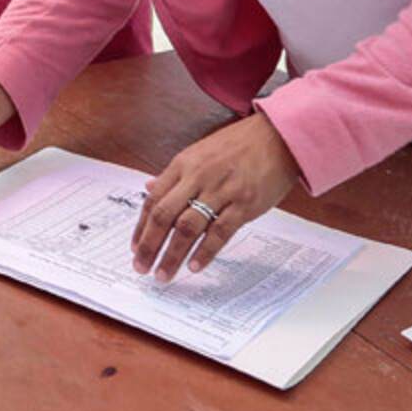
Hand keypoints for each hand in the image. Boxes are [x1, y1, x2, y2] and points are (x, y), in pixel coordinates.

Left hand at [130, 113, 299, 282]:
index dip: (141, 227)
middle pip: (164, 215)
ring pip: (188, 227)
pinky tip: (194, 266)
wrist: (276, 136)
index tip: (135, 248)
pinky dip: (205, 251)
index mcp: (183, 165)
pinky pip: (219, 231)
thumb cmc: (236, 145)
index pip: (153, 200)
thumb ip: (174, 174)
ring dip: (173, 254)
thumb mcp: (199, 153)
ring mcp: (221, 190)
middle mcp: (197, 177)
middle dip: (149, 245)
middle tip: (141, 268)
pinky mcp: (244, 203)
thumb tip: (150, 187)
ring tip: (164, 274)